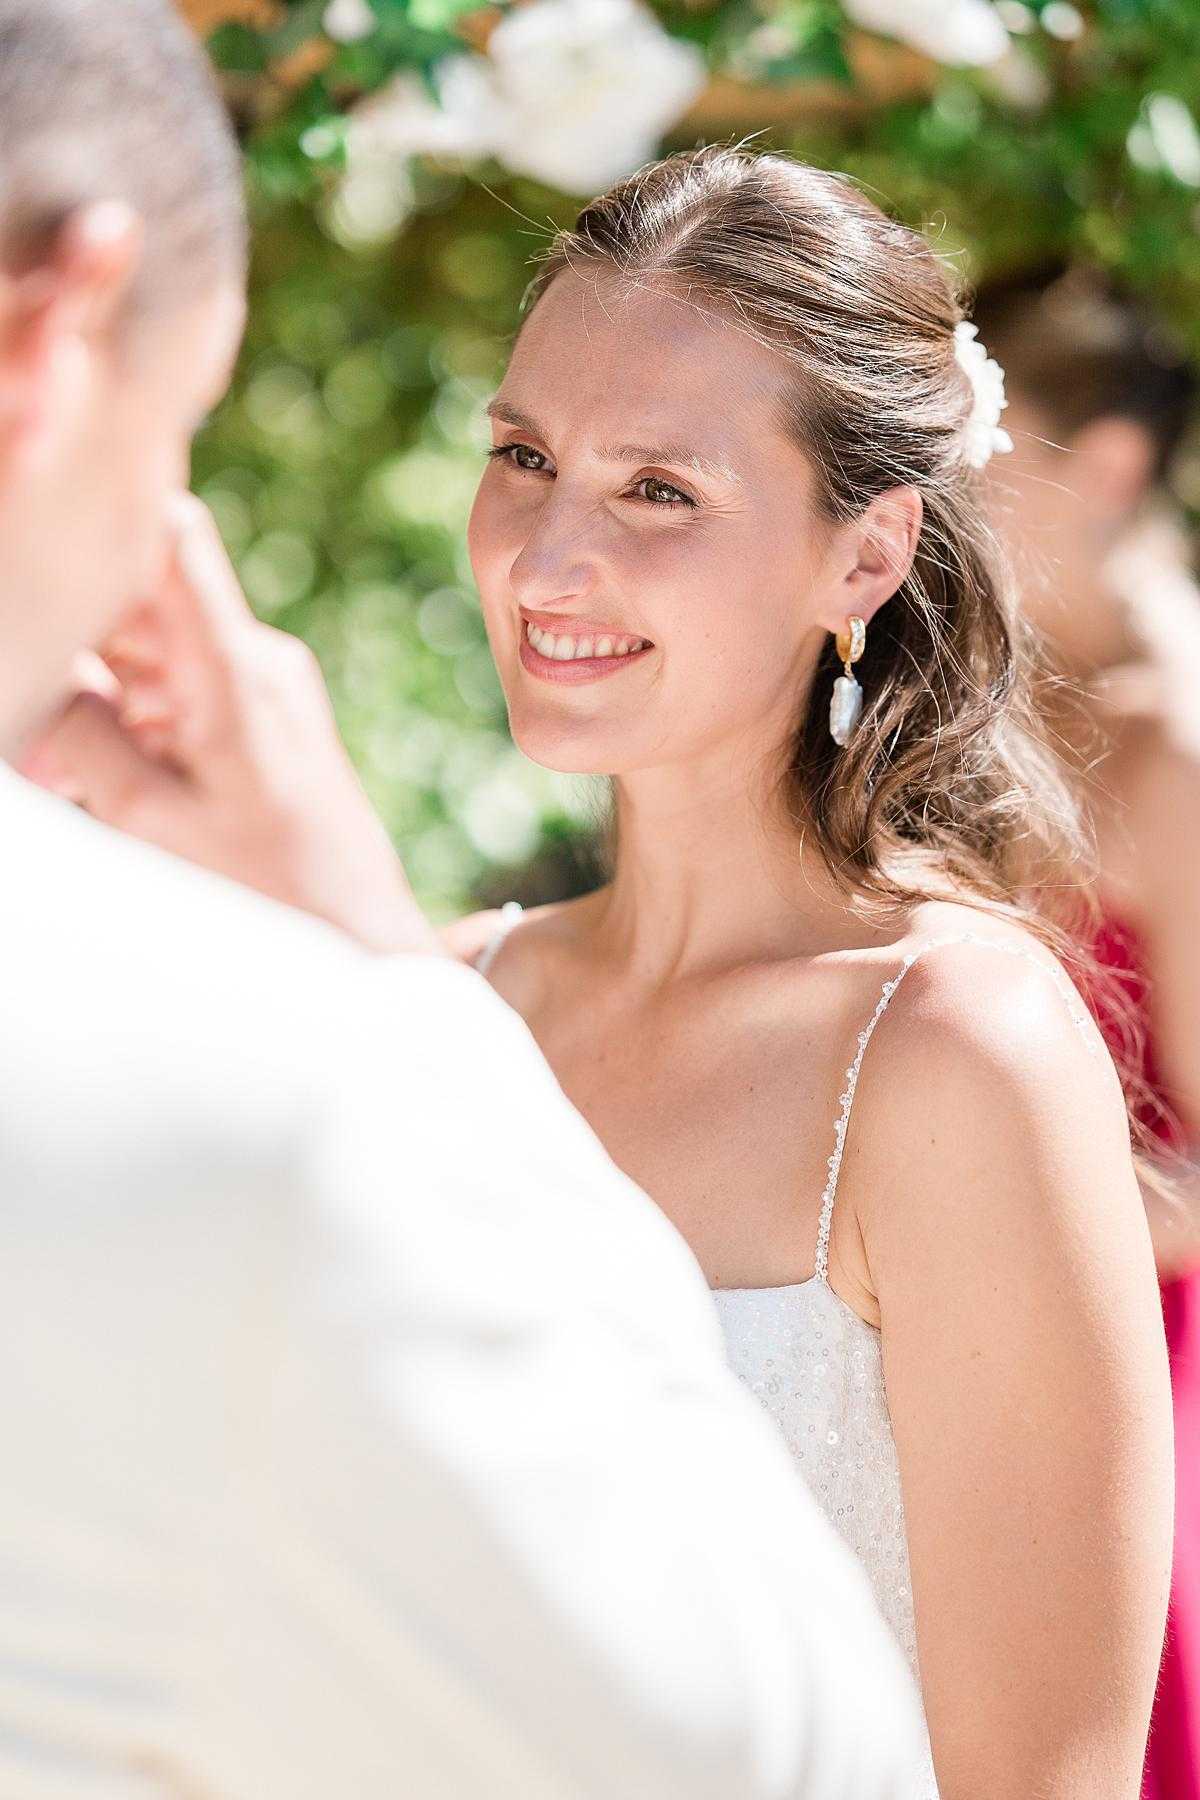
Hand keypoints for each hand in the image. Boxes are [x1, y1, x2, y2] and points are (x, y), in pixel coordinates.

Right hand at [22, 494, 442, 955]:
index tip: (41, 545)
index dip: (105, 518)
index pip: (171, 534)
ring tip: (56, 772)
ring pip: (141, 651)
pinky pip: (168, 692)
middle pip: (138, 596)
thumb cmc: (270, 888)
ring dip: (84, 696)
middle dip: (67, 642)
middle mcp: (251, 657)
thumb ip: (81, 736)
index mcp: (234, 666)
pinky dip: (120, 725)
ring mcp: (256, 683)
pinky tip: (88, 786)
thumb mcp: (153, 820)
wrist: (359, 932)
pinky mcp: (255, 714)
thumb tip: (33, 676)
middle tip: (33, 727)